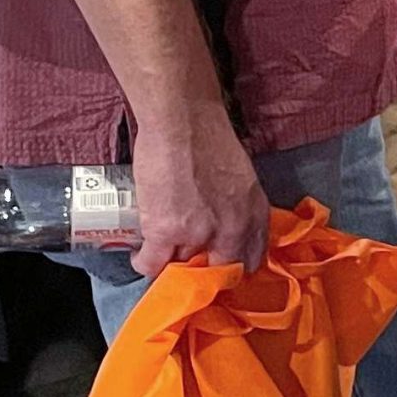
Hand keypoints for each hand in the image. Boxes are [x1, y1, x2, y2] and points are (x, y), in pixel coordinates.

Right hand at [130, 104, 269, 277]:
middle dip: (205, 274)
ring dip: (172, 265)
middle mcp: (232, 228)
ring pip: (183, 268)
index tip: (222, 269)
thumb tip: (227, 230)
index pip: (253, 257)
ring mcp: (198, 234)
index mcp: (254, 212)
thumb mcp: (242, 176)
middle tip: (189, 268)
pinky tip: (141, 256)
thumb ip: (240, 207)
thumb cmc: (211, 139)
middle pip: (220, 271)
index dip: (236, 268)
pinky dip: (145, 264)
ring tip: (163, 257)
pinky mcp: (164, 232)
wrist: (183, 122)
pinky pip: (152, 265)